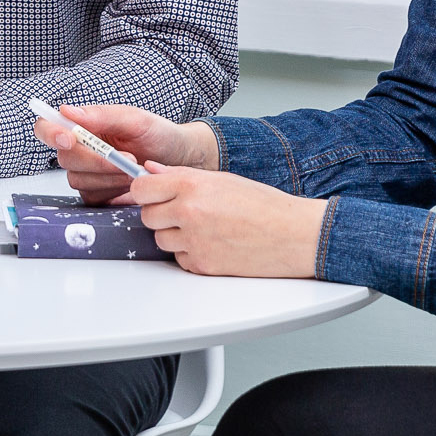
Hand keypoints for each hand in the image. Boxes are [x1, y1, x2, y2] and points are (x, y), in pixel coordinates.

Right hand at [35, 103, 218, 204]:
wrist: (181, 161)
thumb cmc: (159, 135)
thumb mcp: (135, 119)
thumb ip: (102, 115)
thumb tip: (68, 111)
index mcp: (82, 126)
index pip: (47, 127)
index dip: (51, 133)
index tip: (69, 138)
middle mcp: (79, 151)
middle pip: (64, 159)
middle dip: (97, 161)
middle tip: (128, 158)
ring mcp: (86, 175)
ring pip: (78, 180)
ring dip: (108, 177)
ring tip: (135, 170)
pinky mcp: (97, 195)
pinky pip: (92, 198)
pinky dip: (113, 192)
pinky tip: (130, 185)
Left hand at [116, 165, 324, 278]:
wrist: (295, 235)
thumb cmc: (264, 206)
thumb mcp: (222, 180)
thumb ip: (181, 175)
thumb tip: (150, 170)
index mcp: (192, 186)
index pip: (141, 188)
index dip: (145, 191)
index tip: (152, 193)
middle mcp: (189, 212)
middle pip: (147, 216)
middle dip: (160, 214)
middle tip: (183, 211)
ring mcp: (194, 241)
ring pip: (161, 240)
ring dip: (174, 235)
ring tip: (204, 228)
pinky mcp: (202, 265)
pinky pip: (180, 259)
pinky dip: (190, 253)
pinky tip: (213, 243)